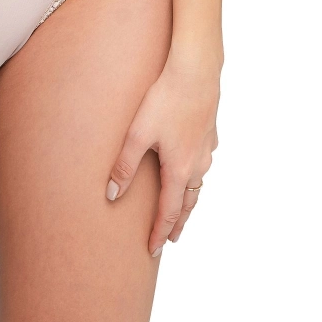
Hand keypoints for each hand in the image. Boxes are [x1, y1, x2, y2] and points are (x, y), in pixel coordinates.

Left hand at [106, 56, 219, 256]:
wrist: (196, 70)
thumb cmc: (165, 99)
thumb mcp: (137, 133)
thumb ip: (124, 165)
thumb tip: (111, 195)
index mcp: (179, 170)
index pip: (168, 213)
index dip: (160, 233)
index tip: (153, 250)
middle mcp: (197, 165)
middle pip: (187, 203)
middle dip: (177, 223)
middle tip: (170, 239)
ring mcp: (206, 149)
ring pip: (198, 183)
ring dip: (188, 200)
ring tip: (180, 209)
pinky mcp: (209, 132)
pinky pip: (202, 163)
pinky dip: (195, 176)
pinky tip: (190, 167)